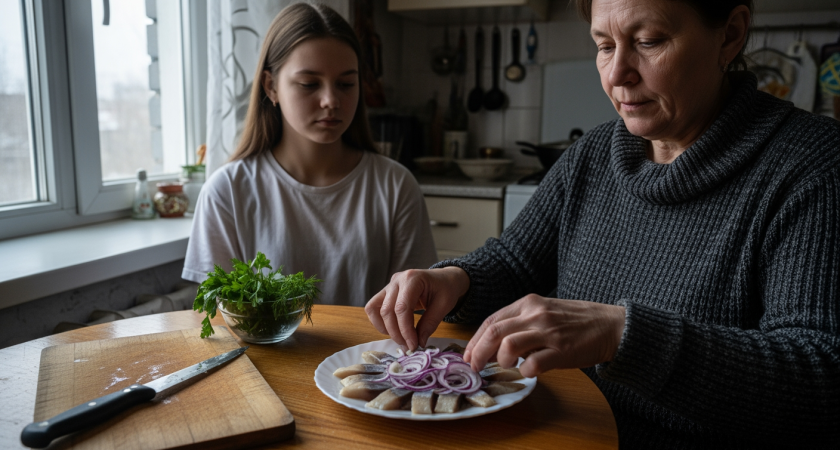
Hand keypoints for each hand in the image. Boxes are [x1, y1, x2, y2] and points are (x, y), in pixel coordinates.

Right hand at [365, 267, 469, 350]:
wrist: (444, 278)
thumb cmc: (446, 289)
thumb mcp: (444, 305)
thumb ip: (430, 323)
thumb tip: (418, 343)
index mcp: (413, 279)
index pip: (402, 308)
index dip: (405, 330)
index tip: (413, 345)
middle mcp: (397, 280)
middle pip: (387, 310)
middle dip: (396, 332)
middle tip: (409, 346)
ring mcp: (389, 285)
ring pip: (374, 308)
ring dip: (385, 328)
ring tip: (400, 338)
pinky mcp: (386, 291)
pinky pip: (373, 307)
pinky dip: (379, 321)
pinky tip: (392, 330)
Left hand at [464, 294, 625, 377]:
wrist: (611, 325)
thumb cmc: (576, 322)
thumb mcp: (544, 312)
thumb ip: (520, 324)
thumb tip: (493, 347)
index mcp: (529, 303)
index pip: (491, 320)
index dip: (475, 340)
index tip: (468, 355)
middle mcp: (536, 314)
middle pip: (494, 332)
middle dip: (477, 352)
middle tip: (474, 367)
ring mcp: (549, 331)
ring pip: (509, 346)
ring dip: (500, 360)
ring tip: (505, 366)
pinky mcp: (562, 350)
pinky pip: (533, 364)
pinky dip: (525, 371)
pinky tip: (529, 371)